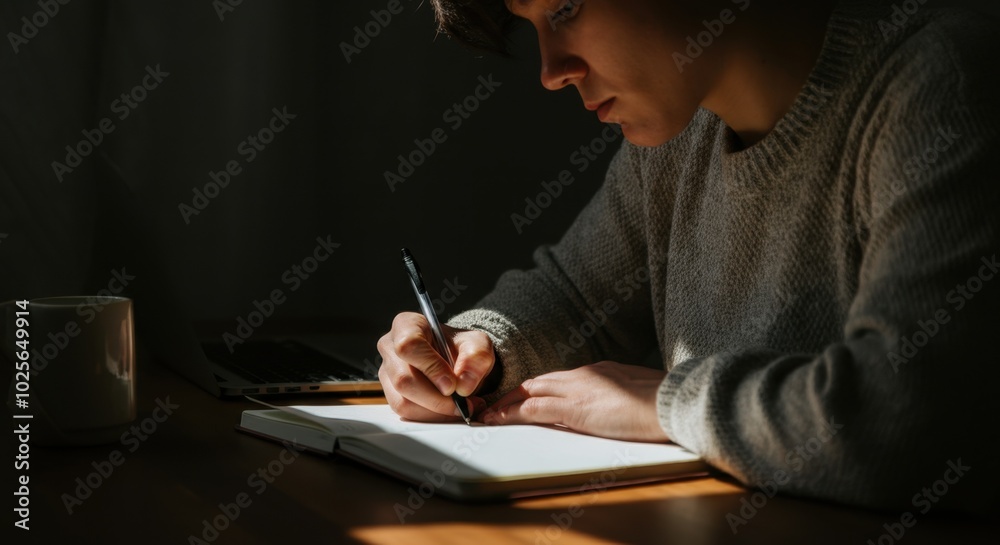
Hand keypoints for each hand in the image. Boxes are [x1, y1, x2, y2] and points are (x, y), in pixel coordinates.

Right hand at [377, 312, 493, 421]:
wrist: (456, 361)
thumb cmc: (461, 347)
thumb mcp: (478, 344)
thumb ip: (476, 358)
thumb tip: (463, 386)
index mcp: (407, 324)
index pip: (409, 345)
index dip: (431, 367)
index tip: (452, 385)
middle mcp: (390, 347)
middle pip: (403, 379)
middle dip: (435, 398)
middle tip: (462, 403)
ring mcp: (387, 372)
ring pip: (402, 401)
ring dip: (434, 411)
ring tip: (458, 408)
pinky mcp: (390, 393)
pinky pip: (405, 413)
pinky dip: (429, 417)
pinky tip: (447, 411)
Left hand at [481, 361, 669, 441]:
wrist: (676, 402)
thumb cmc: (669, 403)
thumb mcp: (641, 395)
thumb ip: (623, 397)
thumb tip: (619, 407)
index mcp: (602, 371)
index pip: (559, 378)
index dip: (538, 387)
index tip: (524, 396)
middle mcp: (585, 375)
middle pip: (539, 381)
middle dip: (515, 392)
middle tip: (494, 403)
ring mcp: (578, 389)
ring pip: (530, 391)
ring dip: (506, 403)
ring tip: (487, 413)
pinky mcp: (575, 409)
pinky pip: (533, 409)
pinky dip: (510, 414)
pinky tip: (495, 420)